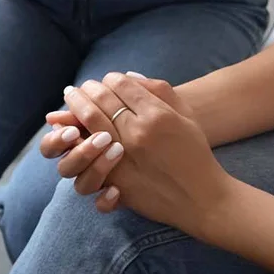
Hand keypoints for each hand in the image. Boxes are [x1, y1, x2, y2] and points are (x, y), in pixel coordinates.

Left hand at [62, 72, 229, 228]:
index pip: (122, 85)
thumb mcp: (186, 116)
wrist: (201, 198)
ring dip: (77, 106)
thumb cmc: (195, 154)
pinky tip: (74, 129)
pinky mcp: (115, 178)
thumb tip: (129, 75)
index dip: (109, 79)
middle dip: (88, 89)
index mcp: (157, 115)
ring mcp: (124, 156)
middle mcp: (138, 132)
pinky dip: (77, 137)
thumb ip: (160, 91)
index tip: (106, 81)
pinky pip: (88, 154)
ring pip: (90, 121)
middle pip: (102, 100)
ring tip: (72, 100)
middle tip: (82, 87)